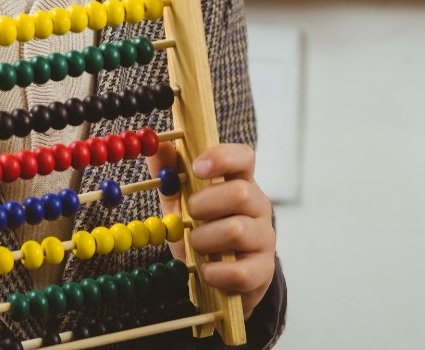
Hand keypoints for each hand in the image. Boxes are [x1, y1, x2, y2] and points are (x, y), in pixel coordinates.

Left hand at [151, 143, 276, 317]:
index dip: (222, 157)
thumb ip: (171, 174)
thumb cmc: (202, 233)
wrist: (219, 281)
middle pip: (240, 192)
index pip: (244, 157)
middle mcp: (258, 207)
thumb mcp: (181, 203)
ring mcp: (264, 238)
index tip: (196, 168)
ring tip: (196, 246)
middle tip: (189, 215)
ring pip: (237, 230)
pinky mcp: (263, 271)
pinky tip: (206, 270)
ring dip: (204, 240)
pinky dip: (214, 272)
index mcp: (241, 182)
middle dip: (204, 205)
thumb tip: (160, 144)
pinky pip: (239, 271)